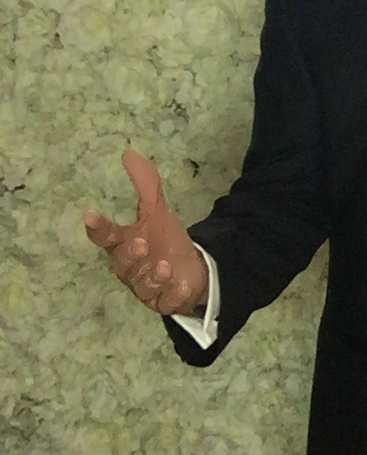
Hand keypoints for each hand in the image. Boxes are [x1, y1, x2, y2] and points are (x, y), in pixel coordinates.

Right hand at [84, 149, 208, 314]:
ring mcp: (146, 287)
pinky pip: (166, 302)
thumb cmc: (164, 240)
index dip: (98, 227)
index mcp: (123, 244)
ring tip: (165, 266)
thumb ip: (145, 185)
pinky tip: (183, 285)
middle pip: (123, 263)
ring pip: (143, 285)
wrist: (189, 268)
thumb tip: (128, 152)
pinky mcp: (164, 301)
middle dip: (130, 254)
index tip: (89, 216)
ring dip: (154, 277)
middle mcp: (130, 267)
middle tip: (141, 243)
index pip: (106, 235)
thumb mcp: (157, 211)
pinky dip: (174, 295)